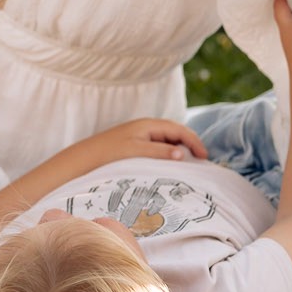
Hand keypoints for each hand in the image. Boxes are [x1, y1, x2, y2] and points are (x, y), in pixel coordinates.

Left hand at [89, 117, 207, 166]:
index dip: (194, 141)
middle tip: (202, 161)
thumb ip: (159, 151)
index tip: (204, 157)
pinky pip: (160, 147)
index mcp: (149, 125)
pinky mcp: (138, 145)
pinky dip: (170, 154)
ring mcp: (143, 136)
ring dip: (181, 150)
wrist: (87, 157)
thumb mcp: (137, 151)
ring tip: (192, 165)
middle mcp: (147, 128)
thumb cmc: (110, 152)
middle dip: (191, 144)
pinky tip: (173, 165)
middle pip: (176, 133)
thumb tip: (182, 153)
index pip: (179, 129)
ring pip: (169, 140)